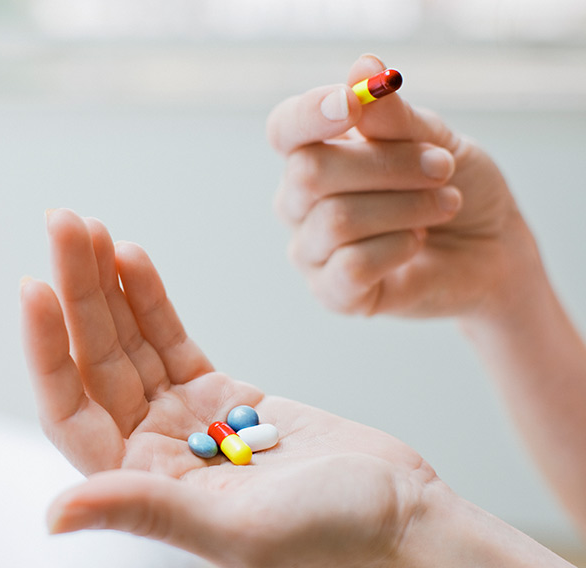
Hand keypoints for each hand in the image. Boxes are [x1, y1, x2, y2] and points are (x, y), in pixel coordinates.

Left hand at [20, 209, 433, 567]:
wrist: (398, 508)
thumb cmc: (333, 531)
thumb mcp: (240, 529)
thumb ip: (150, 513)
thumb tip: (55, 516)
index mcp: (147, 487)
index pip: (73, 412)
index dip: (49, 351)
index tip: (37, 285)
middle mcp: (157, 452)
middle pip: (100, 363)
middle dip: (80, 293)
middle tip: (66, 223)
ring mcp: (190, 418)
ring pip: (134, 343)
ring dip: (109, 287)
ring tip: (90, 228)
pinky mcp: (224, 393)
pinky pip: (173, 339)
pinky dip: (153, 299)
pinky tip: (133, 259)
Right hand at [267, 54, 539, 318]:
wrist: (490, 251)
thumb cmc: (455, 189)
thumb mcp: (436, 142)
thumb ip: (395, 118)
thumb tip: (363, 68)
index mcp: (317, 155)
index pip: (284, 130)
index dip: (308, 115)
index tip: (351, 104)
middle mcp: (301, 204)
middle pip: (309, 173)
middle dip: (387, 165)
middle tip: (443, 167)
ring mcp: (312, 251)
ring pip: (336, 220)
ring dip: (405, 207)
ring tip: (446, 204)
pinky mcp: (333, 294)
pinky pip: (351, 267)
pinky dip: (397, 248)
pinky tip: (417, 244)